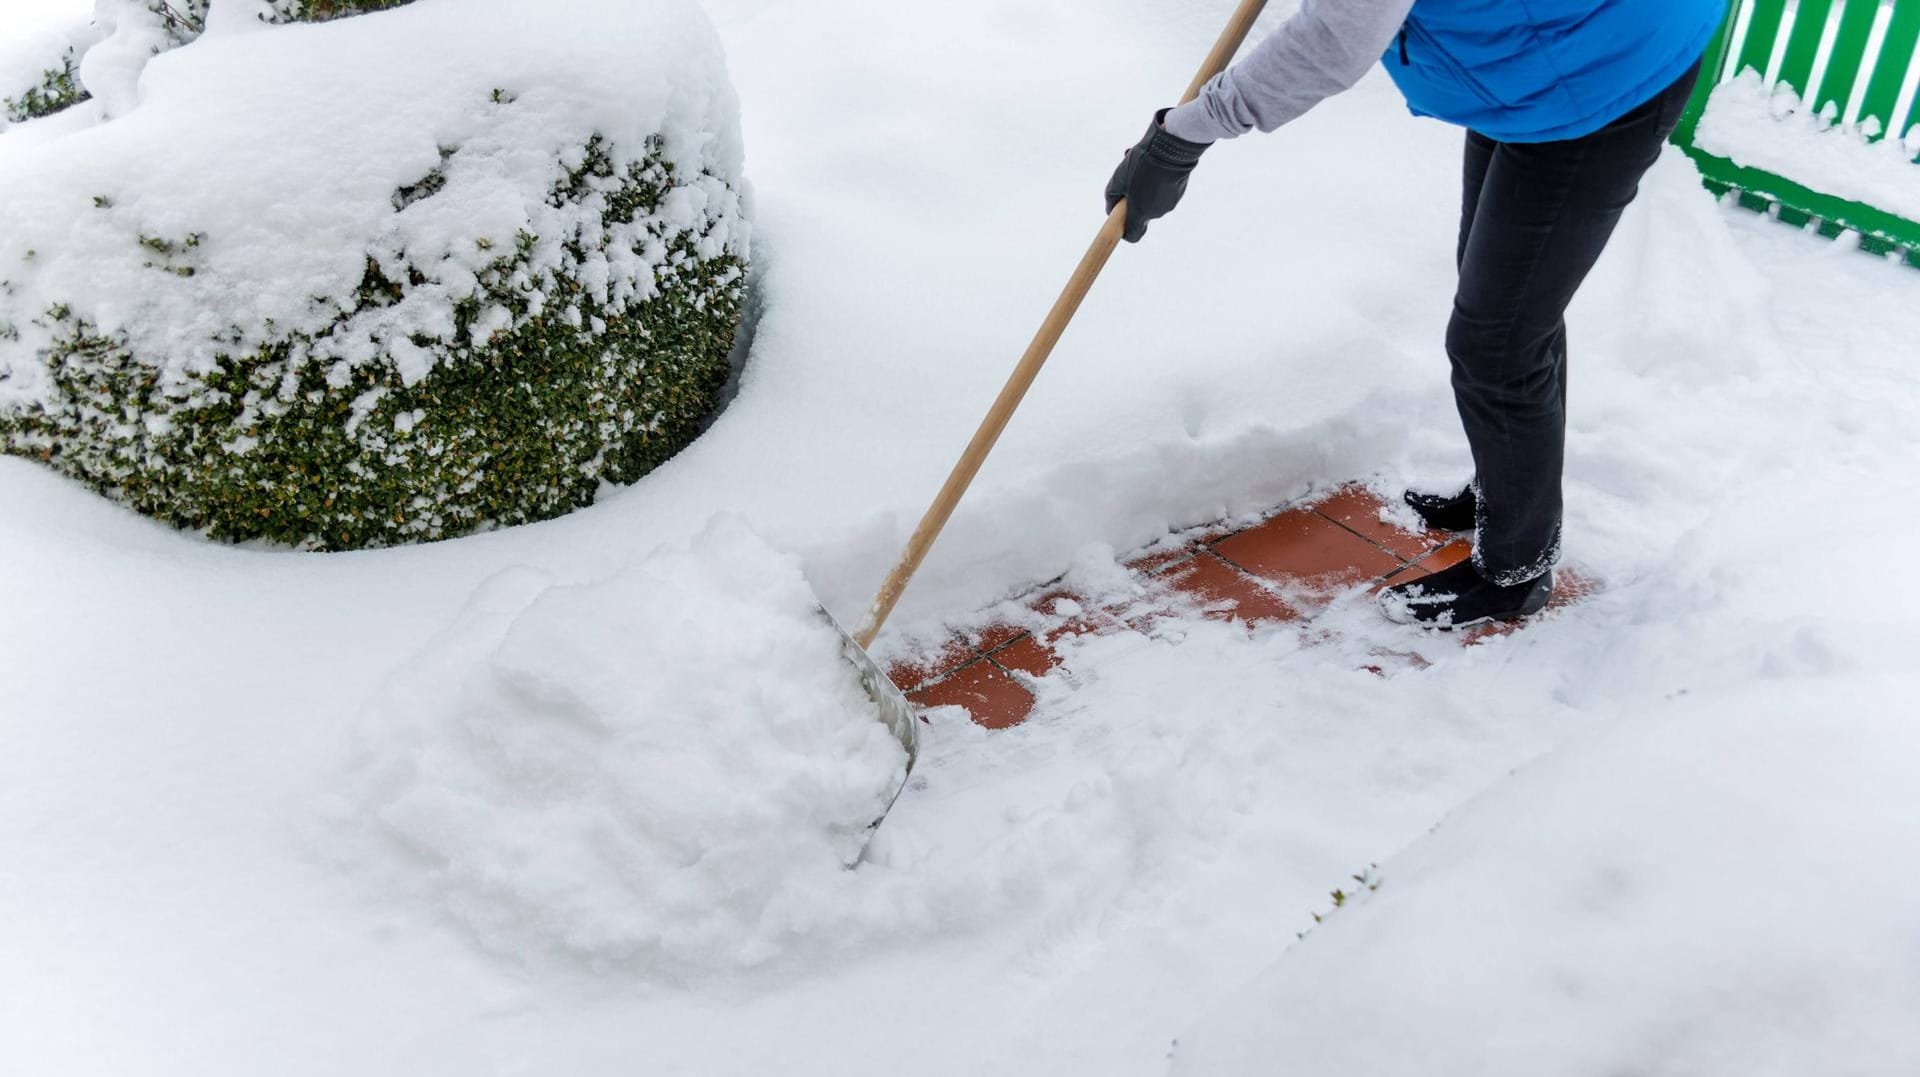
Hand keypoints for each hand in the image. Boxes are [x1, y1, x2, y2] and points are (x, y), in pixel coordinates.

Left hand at [1104, 108, 1209, 242]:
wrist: (1172, 146)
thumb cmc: (1142, 163)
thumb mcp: (1118, 178)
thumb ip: (1112, 197)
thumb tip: (1111, 207)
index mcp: (1141, 212)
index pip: (1133, 236)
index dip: (1125, 231)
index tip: (1121, 218)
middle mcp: (1157, 212)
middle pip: (1141, 212)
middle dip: (1134, 199)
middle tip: (1130, 179)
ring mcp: (1170, 202)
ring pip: (1152, 199)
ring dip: (1145, 188)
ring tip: (1143, 167)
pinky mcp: (1179, 191)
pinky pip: (1164, 191)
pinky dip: (1158, 182)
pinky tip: (1157, 165)